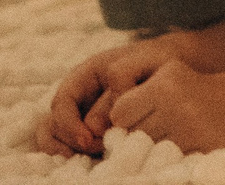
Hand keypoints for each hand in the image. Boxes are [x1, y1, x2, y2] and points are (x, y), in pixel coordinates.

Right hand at [37, 37, 183, 156]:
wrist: (170, 68)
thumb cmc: (154, 62)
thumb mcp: (142, 61)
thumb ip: (123, 77)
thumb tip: (105, 115)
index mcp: (84, 76)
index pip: (62, 101)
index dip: (69, 123)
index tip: (88, 139)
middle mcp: (77, 97)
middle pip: (53, 125)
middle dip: (72, 141)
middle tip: (99, 149)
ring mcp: (81, 115)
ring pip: (55, 138)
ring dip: (68, 151)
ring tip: (93, 158)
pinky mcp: (91, 132)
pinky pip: (69, 146)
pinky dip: (73, 156)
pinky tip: (90, 163)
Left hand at [103, 57, 224, 154]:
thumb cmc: (186, 90)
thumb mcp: (161, 75)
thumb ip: (129, 94)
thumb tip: (93, 129)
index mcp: (164, 83)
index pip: (119, 113)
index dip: (127, 116)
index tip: (144, 110)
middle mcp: (178, 104)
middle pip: (130, 134)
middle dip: (139, 133)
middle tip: (161, 122)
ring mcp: (190, 129)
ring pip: (145, 150)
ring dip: (152, 147)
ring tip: (172, 132)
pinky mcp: (199, 149)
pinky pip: (165, 161)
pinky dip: (169, 157)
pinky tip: (182, 143)